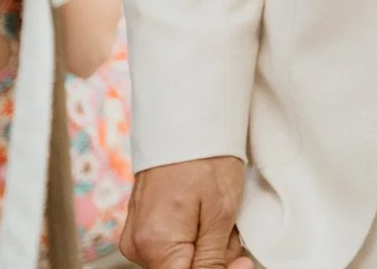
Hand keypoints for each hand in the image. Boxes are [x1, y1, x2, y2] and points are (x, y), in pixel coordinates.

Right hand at [123, 156, 253, 268]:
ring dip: (205, 246)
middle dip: (213, 257)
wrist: (187, 122)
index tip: (239, 263)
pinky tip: (205, 216)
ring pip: (179, 260)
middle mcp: (138, 245)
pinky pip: (171, 245)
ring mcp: (137, 236)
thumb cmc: (206, 158)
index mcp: (155, 244)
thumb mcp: (221, 212)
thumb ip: (213, 257)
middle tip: (232, 230)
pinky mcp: (141, 227)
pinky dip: (193, 236)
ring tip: (219, 216)